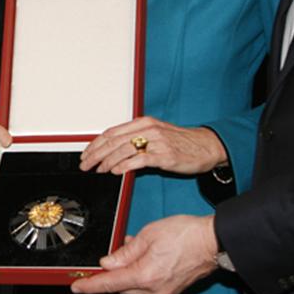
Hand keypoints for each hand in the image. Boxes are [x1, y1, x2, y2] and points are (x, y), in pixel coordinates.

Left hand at [71, 215, 218, 293]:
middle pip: (120, 287)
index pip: (109, 284)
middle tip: (100, 264)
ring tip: (125, 253)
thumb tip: (108, 263)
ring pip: (133, 288)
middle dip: (108, 277)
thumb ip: (125, 252)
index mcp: (145, 276)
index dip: (90, 286)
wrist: (214, 241)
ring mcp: (164, 293)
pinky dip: (138, 275)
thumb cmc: (186, 234)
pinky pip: (146, 286)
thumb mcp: (148, 235)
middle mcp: (154, 290)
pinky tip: (139, 260)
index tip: (76, 288)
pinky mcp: (171, 291)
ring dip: (124, 274)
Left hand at [80, 116, 228, 176]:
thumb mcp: (156, 134)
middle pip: (113, 141)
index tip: (86, 154)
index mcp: (143, 123)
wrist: (207, 146)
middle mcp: (148, 129)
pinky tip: (116, 171)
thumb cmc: (182, 142)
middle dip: (95, 154)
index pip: (111, 132)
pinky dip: (124, 166)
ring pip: (122, 150)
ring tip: (99, 170)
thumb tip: (114, 151)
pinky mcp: (164, 155)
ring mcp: (156, 142)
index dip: (95, 144)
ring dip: (106, 162)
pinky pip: (139, 160)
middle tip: (86, 164)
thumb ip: (136, 139)